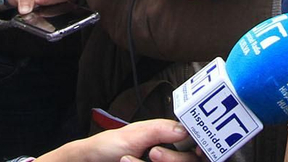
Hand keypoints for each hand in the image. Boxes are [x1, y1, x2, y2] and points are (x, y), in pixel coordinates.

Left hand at [38, 119, 194, 161]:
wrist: (91, 161)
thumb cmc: (108, 145)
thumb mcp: (134, 134)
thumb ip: (159, 131)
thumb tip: (184, 130)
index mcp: (166, 135)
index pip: (192, 141)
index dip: (197, 147)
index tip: (197, 151)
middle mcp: (167, 152)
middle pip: (188, 159)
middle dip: (174, 159)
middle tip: (153, 154)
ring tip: (128, 159)